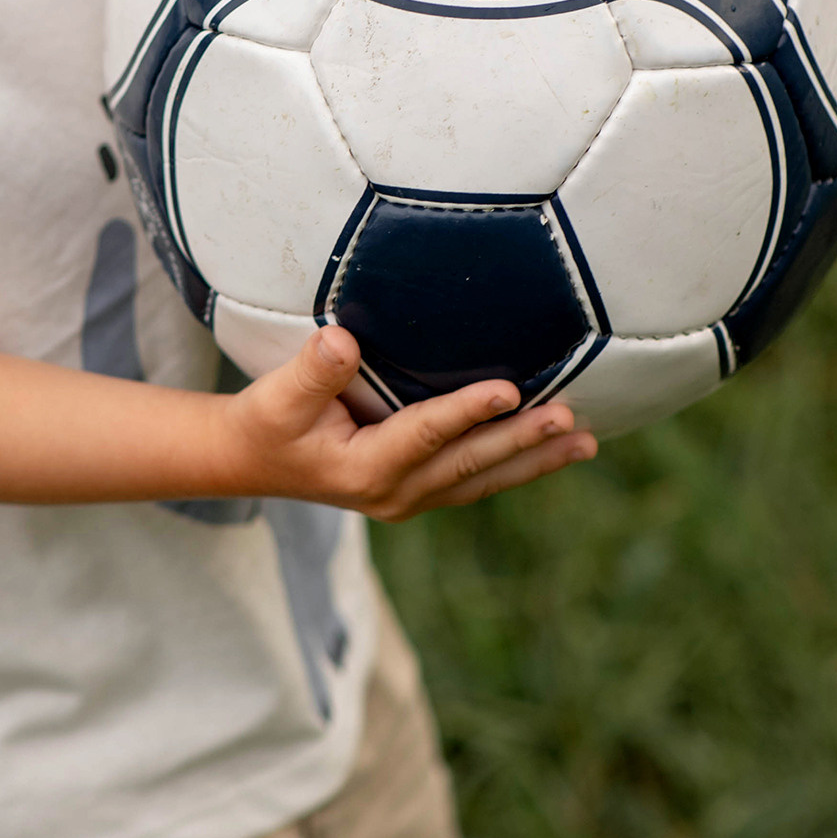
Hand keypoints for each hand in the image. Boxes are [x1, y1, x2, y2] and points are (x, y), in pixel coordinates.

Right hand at [225, 326, 595, 521]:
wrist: (251, 462)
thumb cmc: (266, 421)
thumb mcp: (277, 396)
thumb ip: (311, 370)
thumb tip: (342, 339)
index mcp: (364, 469)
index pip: (425, 435)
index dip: (467, 413)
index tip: (509, 390)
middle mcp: (394, 493)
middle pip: (469, 465)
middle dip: (523, 442)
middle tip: (571, 419)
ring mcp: (409, 497)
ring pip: (482, 479)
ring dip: (535, 461)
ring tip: (585, 442)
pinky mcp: (418, 490)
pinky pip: (475, 479)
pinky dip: (516, 465)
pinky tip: (552, 448)